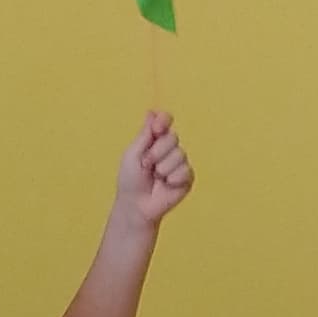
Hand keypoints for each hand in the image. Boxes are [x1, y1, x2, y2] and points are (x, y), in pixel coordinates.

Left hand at [114, 110, 194, 227]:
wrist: (137, 205)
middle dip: (157, 152)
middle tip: (147, 165)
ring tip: (156, 177)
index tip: (156, 129)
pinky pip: (185, 170)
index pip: (166, 121)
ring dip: (163, 168)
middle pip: (173, 137)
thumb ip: (145, 134)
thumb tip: (152, 112)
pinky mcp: (187, 177)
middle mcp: (169, 148)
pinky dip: (172, 179)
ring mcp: (179, 163)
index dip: (163, 121)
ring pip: (179, 154)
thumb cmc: (131, 180)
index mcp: (155, 140)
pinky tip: (166, 185)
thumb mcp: (133, 153)